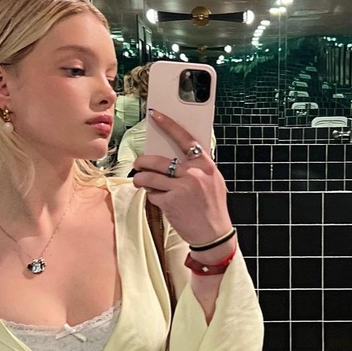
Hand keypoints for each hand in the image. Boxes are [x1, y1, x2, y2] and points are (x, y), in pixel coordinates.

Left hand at [131, 110, 231, 245]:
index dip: (169, 125)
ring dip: (140, 180)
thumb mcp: (211, 182)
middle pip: (157, 160)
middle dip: (143, 162)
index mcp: (205, 166)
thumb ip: (194, 168)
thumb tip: (170, 156)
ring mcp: (181, 188)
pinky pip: (152, 194)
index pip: (185, 139)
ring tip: (141, 182)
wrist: (213, 234)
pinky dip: (151, 196)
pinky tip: (159, 200)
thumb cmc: (211, 207)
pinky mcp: (171, 202)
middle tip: (138, 165)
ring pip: (148, 177)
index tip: (156, 115)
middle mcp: (193, 174)